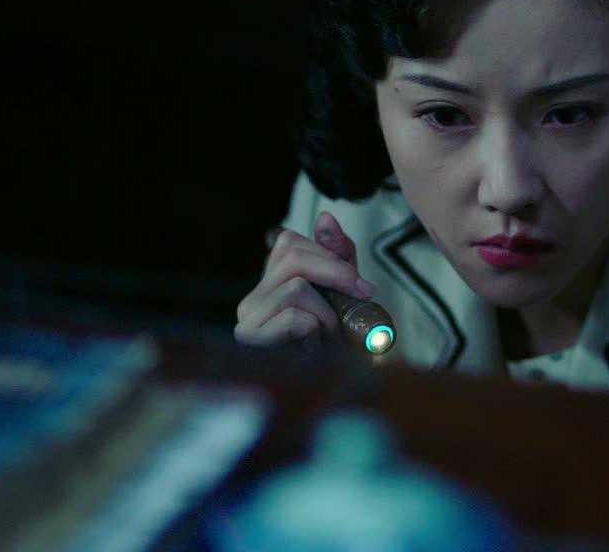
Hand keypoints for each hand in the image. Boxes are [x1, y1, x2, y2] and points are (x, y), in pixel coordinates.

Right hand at [235, 211, 376, 346]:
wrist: (344, 393)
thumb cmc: (344, 349)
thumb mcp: (348, 294)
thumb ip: (338, 256)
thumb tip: (326, 217)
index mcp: (271, 286)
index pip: (289, 242)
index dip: (329, 256)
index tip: (361, 286)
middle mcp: (252, 300)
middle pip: (292, 254)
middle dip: (336, 275)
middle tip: (360, 301)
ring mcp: (247, 319)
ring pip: (296, 286)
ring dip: (328, 313)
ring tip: (329, 337)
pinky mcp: (249, 338)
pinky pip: (294, 315)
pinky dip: (317, 331)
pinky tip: (314, 350)